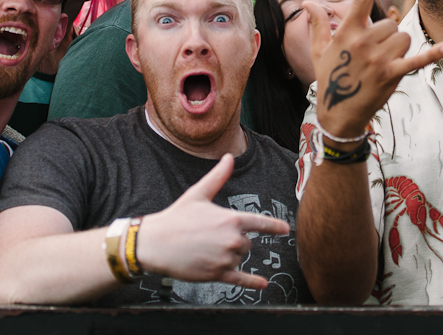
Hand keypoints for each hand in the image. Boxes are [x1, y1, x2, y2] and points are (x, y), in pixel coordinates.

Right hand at [136, 154, 288, 288]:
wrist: (157, 243)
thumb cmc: (177, 217)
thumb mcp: (198, 193)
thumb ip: (218, 177)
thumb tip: (228, 157)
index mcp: (231, 219)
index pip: (260, 223)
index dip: (274, 227)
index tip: (286, 230)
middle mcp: (233, 240)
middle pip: (247, 243)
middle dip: (235, 240)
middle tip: (210, 237)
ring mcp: (226, 259)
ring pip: (240, 258)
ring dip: (230, 255)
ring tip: (206, 249)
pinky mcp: (218, 275)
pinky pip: (241, 280)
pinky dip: (253, 283)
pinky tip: (263, 284)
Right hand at [305, 0, 442, 138]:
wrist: (339, 112)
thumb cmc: (329, 77)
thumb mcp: (319, 50)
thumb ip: (317, 23)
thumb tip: (307, 2)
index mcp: (345, 33)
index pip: (361, 0)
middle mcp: (362, 43)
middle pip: (390, 23)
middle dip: (388, 34)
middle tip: (375, 52)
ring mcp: (378, 59)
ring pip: (403, 38)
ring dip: (400, 47)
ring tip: (385, 61)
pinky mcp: (392, 75)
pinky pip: (416, 59)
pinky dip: (432, 54)